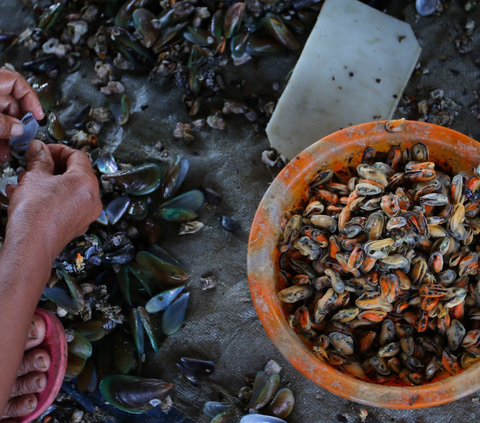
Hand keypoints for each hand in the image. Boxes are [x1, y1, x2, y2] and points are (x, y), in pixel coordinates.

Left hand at [0, 69, 43, 162]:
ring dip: (6, 137)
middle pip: (9, 105)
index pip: (17, 83)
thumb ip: (4, 124)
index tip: (37, 116)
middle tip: (23, 140)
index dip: (31, 99)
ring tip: (9, 153)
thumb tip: (19, 129)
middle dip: (17, 126)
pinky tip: (0, 153)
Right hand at [4, 140, 101, 262]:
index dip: (58, 149)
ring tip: (25, 184)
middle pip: (75, 173)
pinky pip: (67, 205)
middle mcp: (92, 198)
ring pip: (68, 190)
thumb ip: (39, 159)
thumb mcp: (34, 177)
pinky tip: (28, 198)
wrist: (31, 246)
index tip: (43, 151)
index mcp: (87, 182)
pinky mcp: (77, 225)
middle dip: (51, 168)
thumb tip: (39, 148)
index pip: (78, 156)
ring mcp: (87, 214)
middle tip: (34, 167)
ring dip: (47, 183)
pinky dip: (51, 198)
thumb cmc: (35, 214)